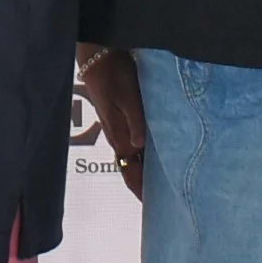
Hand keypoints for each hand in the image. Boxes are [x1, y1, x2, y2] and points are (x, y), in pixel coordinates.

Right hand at [77, 48, 148, 199]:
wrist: (97, 54)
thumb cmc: (113, 72)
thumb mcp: (127, 94)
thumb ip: (134, 120)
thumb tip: (139, 147)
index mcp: (119, 135)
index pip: (129, 172)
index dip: (140, 190)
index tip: (153, 207)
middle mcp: (118, 136)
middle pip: (130, 169)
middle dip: (144, 186)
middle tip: (164, 200)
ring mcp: (118, 127)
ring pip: (132, 158)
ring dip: (144, 170)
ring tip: (162, 182)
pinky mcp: (120, 116)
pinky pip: (132, 144)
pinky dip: (143, 154)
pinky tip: (153, 153)